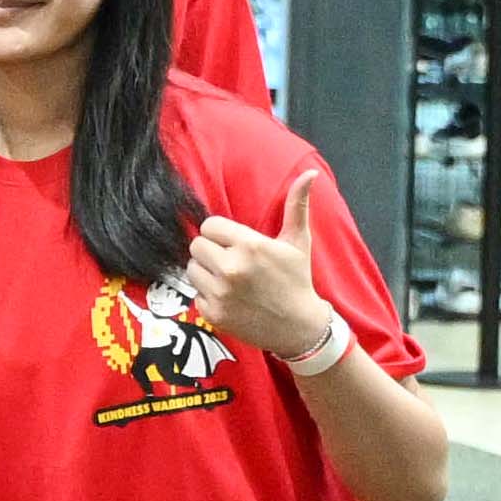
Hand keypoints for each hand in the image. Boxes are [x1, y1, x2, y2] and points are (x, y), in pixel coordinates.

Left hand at [182, 174, 332, 361]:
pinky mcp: (212, 313)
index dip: (220, 234)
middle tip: (232, 261)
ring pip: (191, 268)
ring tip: (230, 279)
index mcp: (250, 246)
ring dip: (206, 272)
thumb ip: (296, 206)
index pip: (208, 226)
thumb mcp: (297, 242)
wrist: (299, 326)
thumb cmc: (297, 279)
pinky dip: (208, 295)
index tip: (235, 244)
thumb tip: (309, 173)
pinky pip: (195, 293)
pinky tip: (230, 298)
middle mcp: (232, 268)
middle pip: (196, 245)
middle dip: (211, 251)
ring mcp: (220, 293)